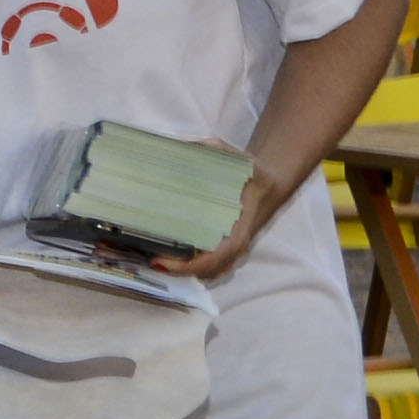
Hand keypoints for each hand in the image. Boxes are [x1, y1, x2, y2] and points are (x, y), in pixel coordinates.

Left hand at [157, 152, 297, 281]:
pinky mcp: (227, 251)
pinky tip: (166, 259)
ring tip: (152, 259)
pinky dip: (190, 269)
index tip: (165, 260)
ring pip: (209, 272)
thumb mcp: (238, 157)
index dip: (193, 263)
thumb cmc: (252, 173)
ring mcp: (234, 252)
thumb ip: (214, 149)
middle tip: (148, 258)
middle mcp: (238, 245)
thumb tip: (185, 145)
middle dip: (180, 271)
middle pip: (209, 270)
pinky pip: (209, 268)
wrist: (269, 186)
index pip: (220, 253)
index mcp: (242, 226)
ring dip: (183, 273)